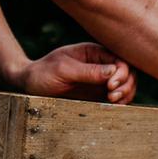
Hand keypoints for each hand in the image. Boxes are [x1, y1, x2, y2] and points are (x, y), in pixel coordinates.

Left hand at [17, 42, 134, 102]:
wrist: (29, 86)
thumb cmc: (43, 73)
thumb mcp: (63, 69)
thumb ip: (88, 71)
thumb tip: (113, 71)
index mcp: (93, 52)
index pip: (119, 58)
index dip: (121, 72)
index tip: (110, 85)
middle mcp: (100, 65)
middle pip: (128, 72)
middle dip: (126, 84)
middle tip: (113, 96)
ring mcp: (100, 80)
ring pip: (125, 85)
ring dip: (126, 93)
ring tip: (114, 102)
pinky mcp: (97, 94)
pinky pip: (116, 97)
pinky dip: (120, 101)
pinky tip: (113, 106)